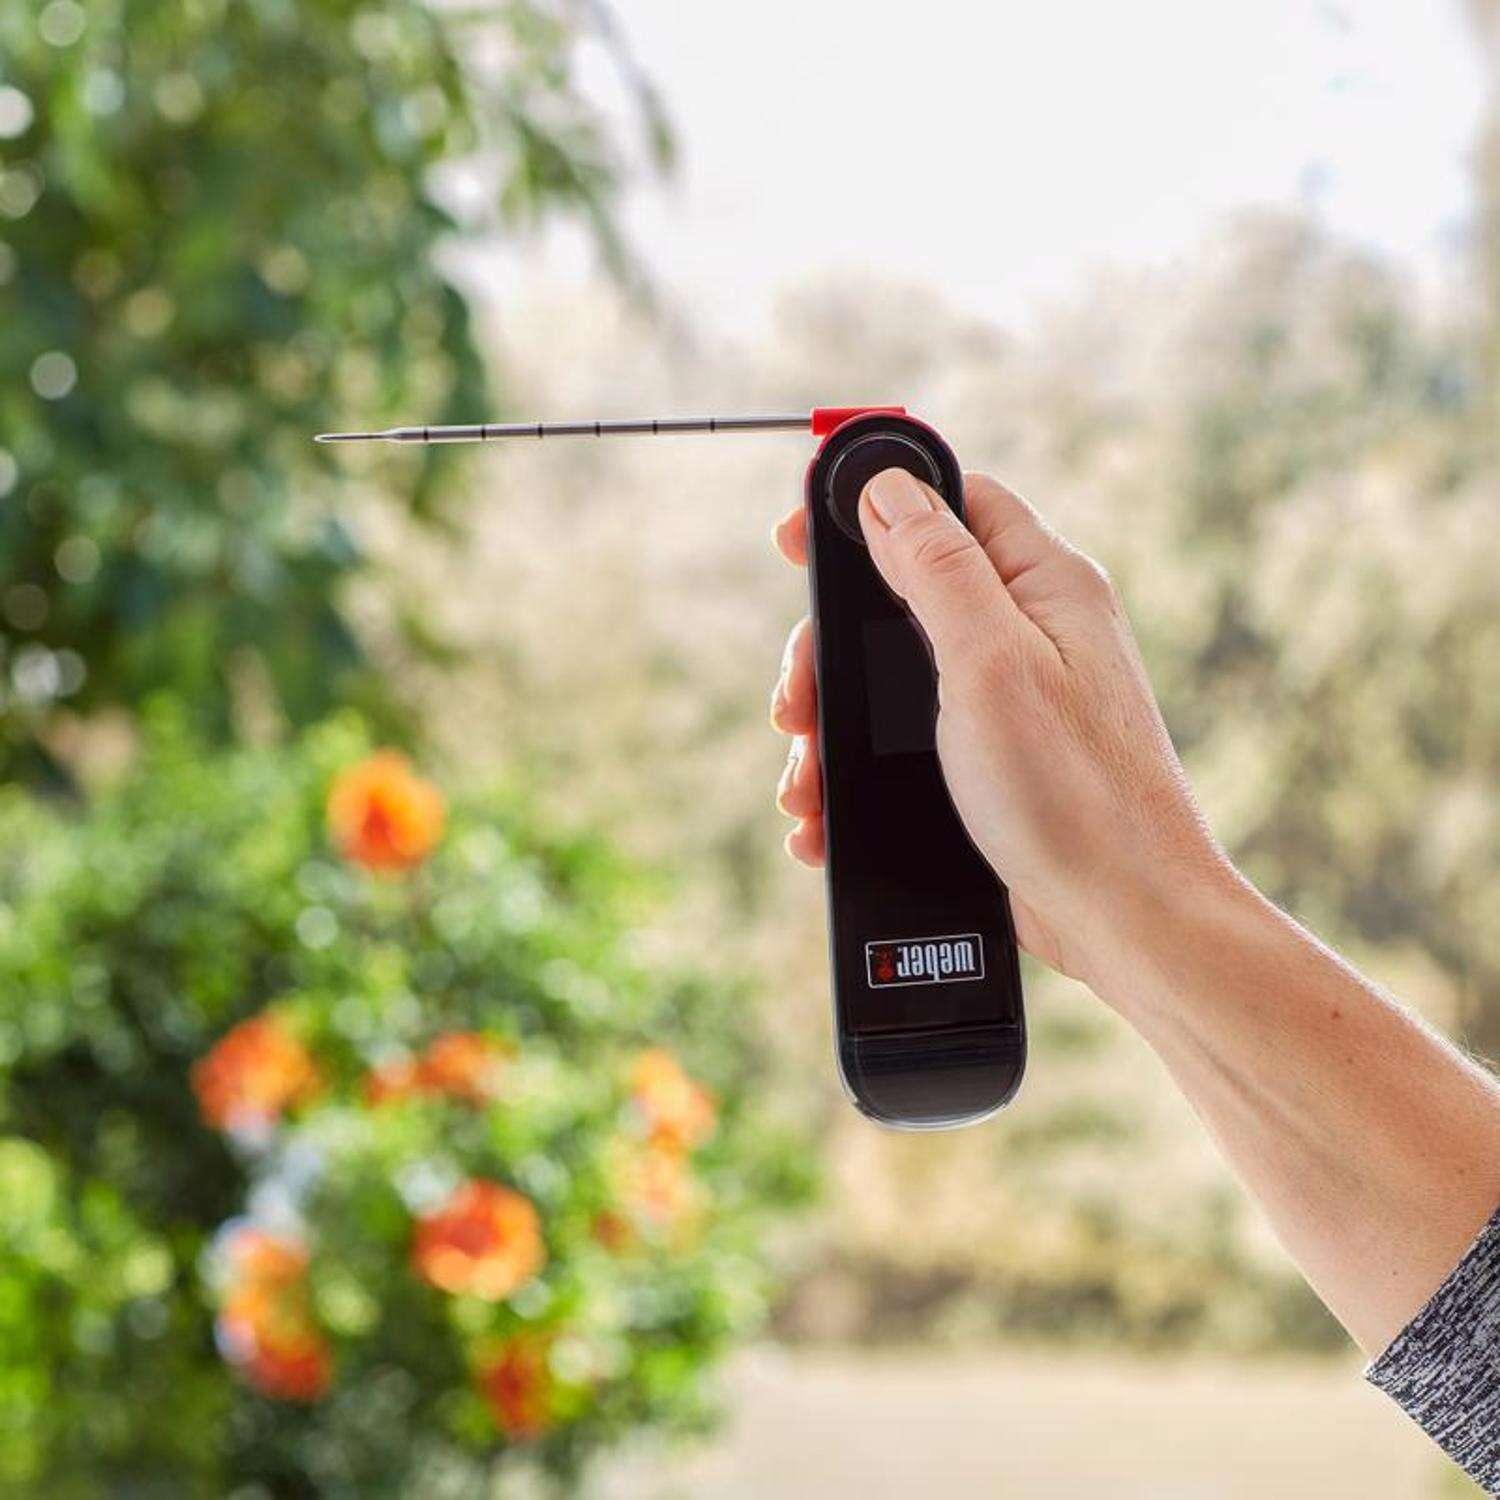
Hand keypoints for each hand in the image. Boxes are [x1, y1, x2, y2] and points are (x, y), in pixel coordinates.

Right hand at [770, 467, 1232, 990]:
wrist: (1125, 922)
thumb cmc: (1074, 793)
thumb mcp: (991, 663)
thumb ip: (937, 569)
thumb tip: (886, 489)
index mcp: (1043, 585)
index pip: (953, 502)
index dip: (871, 506)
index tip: (796, 540)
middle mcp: (1028, 634)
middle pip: (897, 598)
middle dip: (829, 650)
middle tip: (793, 702)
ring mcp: (1007, 702)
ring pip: (887, 682)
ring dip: (832, 727)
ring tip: (803, 783)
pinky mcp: (988, 765)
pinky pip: (902, 748)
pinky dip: (856, 778)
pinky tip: (825, 817)